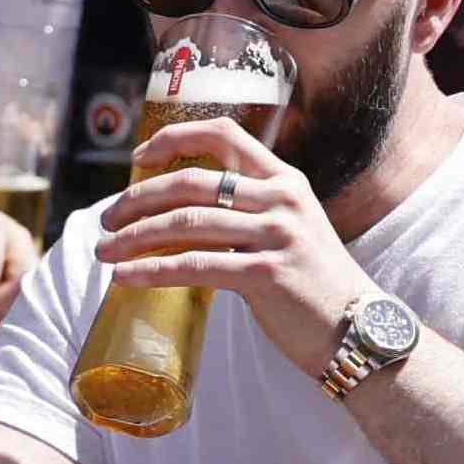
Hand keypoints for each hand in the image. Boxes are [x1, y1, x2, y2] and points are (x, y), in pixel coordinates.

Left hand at [91, 111, 367, 375]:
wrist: (359, 329)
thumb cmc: (315, 284)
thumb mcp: (291, 230)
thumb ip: (250, 212)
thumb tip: (183, 215)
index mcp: (285, 180)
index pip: (225, 134)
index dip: (175, 137)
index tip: (139, 156)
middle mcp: (281, 198)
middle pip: (192, 181)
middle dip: (138, 198)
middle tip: (106, 219)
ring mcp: (276, 234)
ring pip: (186, 223)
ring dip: (134, 236)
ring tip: (104, 251)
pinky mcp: (266, 274)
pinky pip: (194, 266)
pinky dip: (151, 270)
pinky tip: (125, 277)